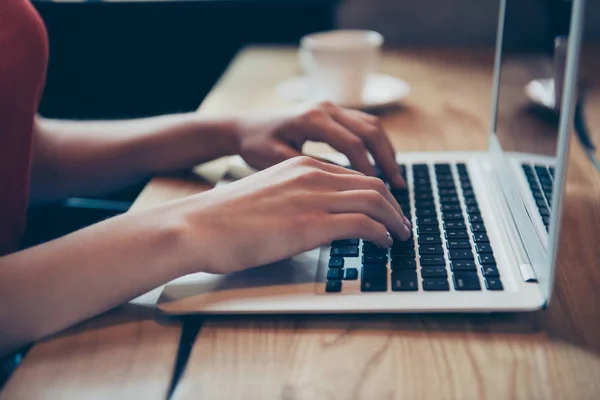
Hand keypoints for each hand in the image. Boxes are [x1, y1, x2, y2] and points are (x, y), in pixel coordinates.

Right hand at [166, 156, 411, 274]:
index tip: (384, 209)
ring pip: (374, 200)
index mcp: (301, 166)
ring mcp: (313, 197)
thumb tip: (312, 217)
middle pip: (371, 183)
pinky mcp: (311, 223)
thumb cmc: (224, 218)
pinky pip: (363, 223)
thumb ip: (294, 198)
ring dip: (394, 219)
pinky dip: (382, 233)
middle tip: (401, 223)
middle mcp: (312, 175)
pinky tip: (384, 244)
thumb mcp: (266, 196)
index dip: (375, 193)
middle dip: (393, 205)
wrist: (198, 226)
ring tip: (400, 235)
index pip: (352, 175)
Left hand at [233, 101, 405, 187]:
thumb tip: (342, 185)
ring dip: (386, 152)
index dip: (369, 170)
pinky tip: (381, 165)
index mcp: (312, 118)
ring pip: (372, 126)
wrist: (242, 125)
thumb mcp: (275, 159)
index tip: (379, 194)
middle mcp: (326, 108)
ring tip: (396, 180)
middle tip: (398, 189)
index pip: (353, 144)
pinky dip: (377, 145)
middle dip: (387, 161)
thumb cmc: (254, 144)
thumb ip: (308, 169)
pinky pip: (364, 125)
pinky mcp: (332, 112)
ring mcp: (331, 107)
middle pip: (370, 131)